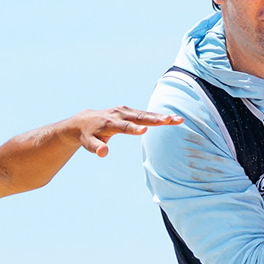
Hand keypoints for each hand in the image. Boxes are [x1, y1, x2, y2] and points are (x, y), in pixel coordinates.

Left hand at [66, 107, 184, 155]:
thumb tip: (103, 152)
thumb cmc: (88, 135)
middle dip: (156, 119)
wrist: (84, 120)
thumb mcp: (88, 144)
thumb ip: (96, 148)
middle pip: (140, 117)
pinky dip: (158, 115)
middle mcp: (119, 114)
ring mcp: (125, 111)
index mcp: (110, 123)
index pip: (125, 127)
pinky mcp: (129, 110)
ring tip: (178, 119)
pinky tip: (172, 118)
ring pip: (146, 114)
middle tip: (171, 120)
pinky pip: (145, 113)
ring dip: (162, 116)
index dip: (134, 129)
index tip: (145, 130)